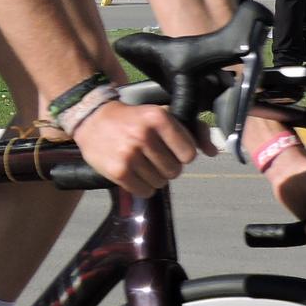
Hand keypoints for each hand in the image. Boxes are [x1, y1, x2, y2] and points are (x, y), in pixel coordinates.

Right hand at [72, 100, 205, 196]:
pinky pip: (145, 191)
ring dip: (155, 178)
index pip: (189, 153)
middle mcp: (144, 135)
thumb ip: (193, 129)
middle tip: (154, 158)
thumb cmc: (133, 118)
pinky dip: (143, 187)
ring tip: (142, 164)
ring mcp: (130, 154)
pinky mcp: (118, 171)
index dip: (182, 155)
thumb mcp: (161, 114)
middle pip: (175, 170)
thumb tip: (213, 151)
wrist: (92, 119)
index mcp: (158, 117)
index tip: (171, 150)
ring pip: (161, 183)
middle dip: (168, 167)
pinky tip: (134, 174)